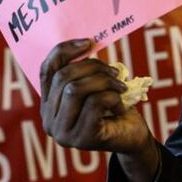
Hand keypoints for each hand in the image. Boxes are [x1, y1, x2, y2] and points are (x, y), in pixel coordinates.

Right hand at [40, 39, 152, 155]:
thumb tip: (84, 44)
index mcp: (49, 105)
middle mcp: (49, 121)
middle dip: (93, 68)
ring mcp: (64, 133)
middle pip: (63, 78)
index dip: (64, 51)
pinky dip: (112, 98)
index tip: (88, 42)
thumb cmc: (114, 108)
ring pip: (75, 90)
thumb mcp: (95, 86)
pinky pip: (94, 103)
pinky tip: (120, 106)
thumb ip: (83, 71)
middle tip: (115, 72)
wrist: (133, 138)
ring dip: (104, 82)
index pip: (47, 71)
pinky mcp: (82, 139)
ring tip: (120, 88)